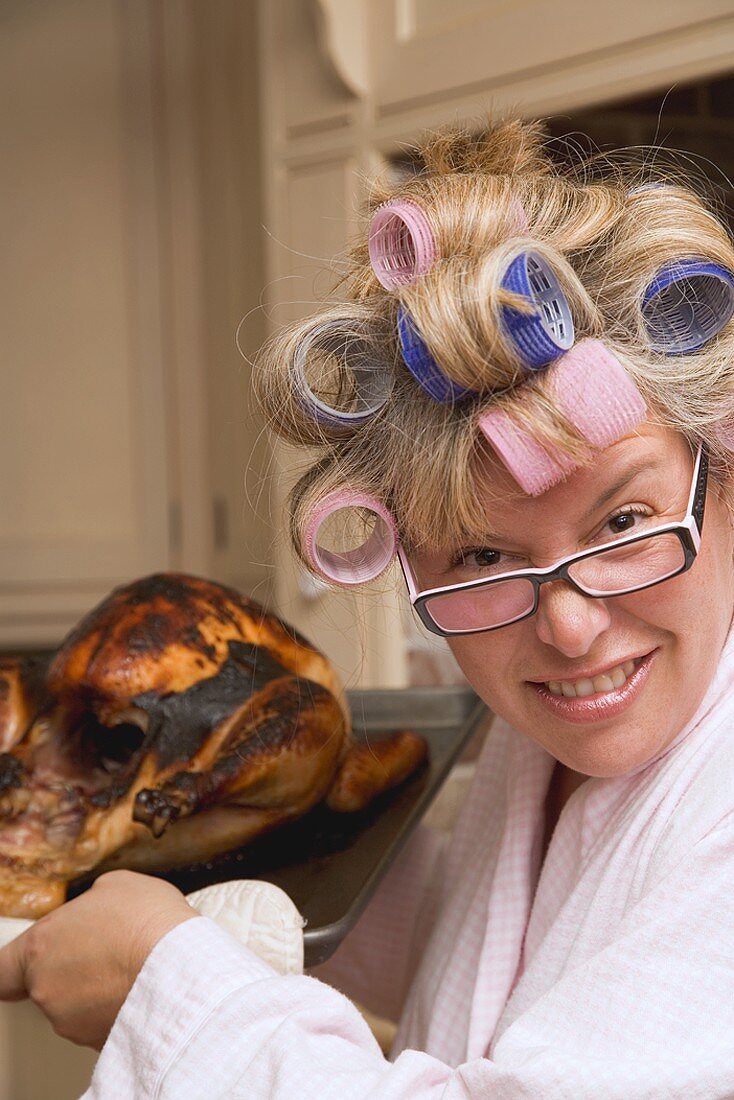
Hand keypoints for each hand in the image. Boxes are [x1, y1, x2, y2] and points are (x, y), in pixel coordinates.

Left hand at [0, 870, 196, 1049]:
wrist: (184, 968)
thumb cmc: (150, 922)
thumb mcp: (116, 885)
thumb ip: (90, 902)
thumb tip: (95, 911)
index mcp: (41, 946)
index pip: (2, 970)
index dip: (14, 968)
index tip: (24, 966)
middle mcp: (47, 989)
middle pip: (46, 983)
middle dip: (72, 969)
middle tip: (105, 952)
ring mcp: (70, 1021)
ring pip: (74, 1005)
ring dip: (95, 989)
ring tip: (131, 966)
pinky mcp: (97, 1042)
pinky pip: (99, 1022)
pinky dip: (114, 1008)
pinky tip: (139, 987)